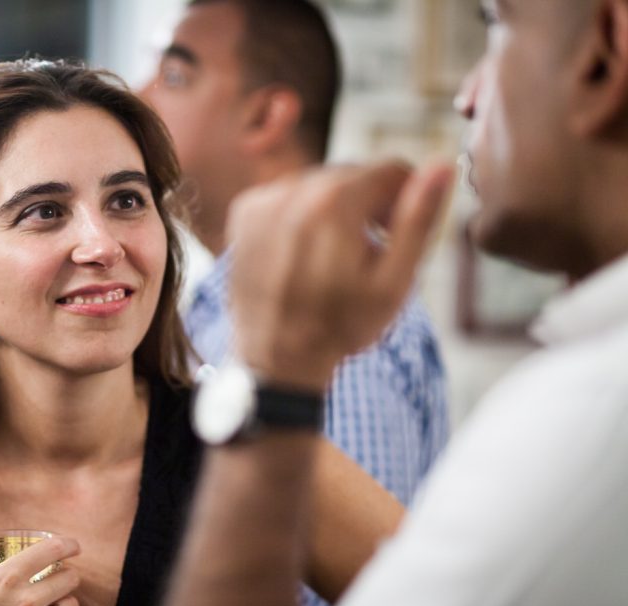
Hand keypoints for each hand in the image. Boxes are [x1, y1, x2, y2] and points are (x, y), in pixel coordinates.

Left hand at [228, 161, 452, 389]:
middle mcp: (293, 189)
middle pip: (353, 175)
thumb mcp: (394, 280)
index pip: (390, 169)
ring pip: (319, 183)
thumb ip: (418, 218)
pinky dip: (301, 215)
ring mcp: (263, 200)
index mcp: (335, 202)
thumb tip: (442, 165)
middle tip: (368, 252)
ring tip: (335, 256)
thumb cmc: (340, 327)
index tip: (397, 235)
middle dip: (370, 205)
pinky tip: (304, 252)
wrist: (277, 359)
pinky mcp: (244, 213)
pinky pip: (287, 195)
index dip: (405, 200)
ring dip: (335, 209)